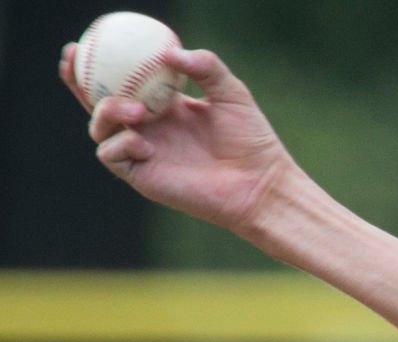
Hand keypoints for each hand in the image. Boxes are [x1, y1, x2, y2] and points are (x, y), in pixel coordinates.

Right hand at [60, 43, 295, 234]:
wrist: (260, 183)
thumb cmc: (251, 140)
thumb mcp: (231, 93)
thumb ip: (205, 67)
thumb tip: (170, 53)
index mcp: (163, 106)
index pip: (123, 80)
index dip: (101, 62)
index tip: (89, 39)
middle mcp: (148, 128)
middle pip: (97, 102)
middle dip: (77, 80)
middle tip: (74, 58)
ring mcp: (142, 152)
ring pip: (99, 128)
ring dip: (106, 111)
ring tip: (137, 109)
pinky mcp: (142, 176)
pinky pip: (111, 155)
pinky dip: (120, 143)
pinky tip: (145, 143)